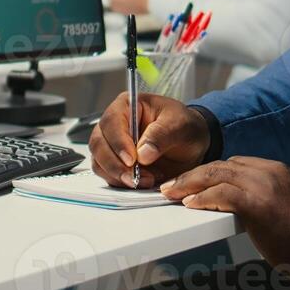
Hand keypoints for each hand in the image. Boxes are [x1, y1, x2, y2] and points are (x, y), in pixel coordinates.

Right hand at [88, 92, 208, 188]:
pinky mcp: (116, 164)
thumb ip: (162, 135)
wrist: (190, 144)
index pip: (112, 122)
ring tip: (145, 180)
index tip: (132, 160)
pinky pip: (108, 175)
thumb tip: (143, 154)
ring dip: (118, 176)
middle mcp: (114, 125)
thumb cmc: (184, 127)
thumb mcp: (180, 125)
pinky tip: (142, 182)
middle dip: (114, 164)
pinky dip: (121, 183)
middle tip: (134, 178)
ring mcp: (112, 145)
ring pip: (99, 162)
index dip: (118, 142)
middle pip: (99, 144)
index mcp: (126, 106)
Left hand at [162, 157, 289, 279]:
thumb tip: (247, 204)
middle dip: (193, 175)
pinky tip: (190, 204)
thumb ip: (268, 195)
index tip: (195, 182)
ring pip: (216, 175)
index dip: (210, 172)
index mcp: (275, 170)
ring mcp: (262, 185)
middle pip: (221, 165)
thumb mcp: (289, 202)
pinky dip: (203, 198)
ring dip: (190, 184)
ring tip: (173, 193)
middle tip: (174, 185)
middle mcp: (267, 172)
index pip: (234, 163)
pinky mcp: (256, 203)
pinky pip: (221, 195)